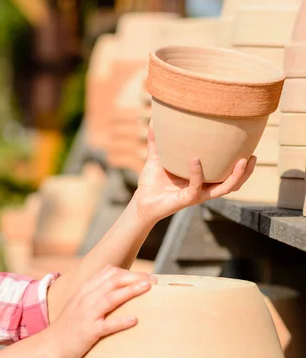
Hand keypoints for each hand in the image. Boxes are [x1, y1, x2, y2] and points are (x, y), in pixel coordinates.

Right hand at [43, 266, 153, 357]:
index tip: (145, 276)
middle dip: (134, 278)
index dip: (128, 272)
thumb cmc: (69, 324)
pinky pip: (106, 325)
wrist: (51, 344)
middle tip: (153, 280)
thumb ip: (95, 293)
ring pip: (111, 298)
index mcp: (85, 290)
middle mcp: (86, 298)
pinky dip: (121, 322)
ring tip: (147, 287)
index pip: (108, 273)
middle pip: (112, 281)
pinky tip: (134, 320)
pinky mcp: (89, 331)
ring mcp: (87, 314)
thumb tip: (117, 287)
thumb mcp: (80, 302)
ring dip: (130, 291)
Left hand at [132, 124, 256, 223]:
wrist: (141, 201)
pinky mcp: (187, 199)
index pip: (226, 172)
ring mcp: (197, 194)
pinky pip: (197, 186)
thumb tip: (154, 120)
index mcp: (202, 179)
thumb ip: (156, 141)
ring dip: (236, 176)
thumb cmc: (152, 182)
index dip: (239, 163)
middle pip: (233, 182)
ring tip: (242, 161)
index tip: (247, 145)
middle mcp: (204, 188)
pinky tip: (196, 159)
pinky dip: (198, 173)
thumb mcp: (157, 158)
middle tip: (252, 155)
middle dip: (246, 172)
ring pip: (224, 188)